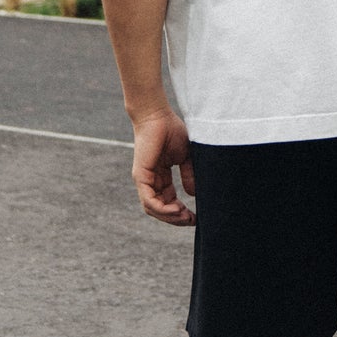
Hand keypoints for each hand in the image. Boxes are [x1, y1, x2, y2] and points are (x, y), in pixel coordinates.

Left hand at [130, 108, 195, 222]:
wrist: (158, 116)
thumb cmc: (171, 131)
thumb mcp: (186, 157)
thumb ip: (189, 174)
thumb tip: (194, 194)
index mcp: (160, 177)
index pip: (168, 201)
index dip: (181, 211)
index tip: (196, 216)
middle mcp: (151, 181)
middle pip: (160, 209)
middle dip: (176, 218)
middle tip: (192, 220)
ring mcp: (144, 180)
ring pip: (153, 209)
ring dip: (169, 216)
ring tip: (185, 216)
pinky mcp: (141, 176)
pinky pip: (149, 200)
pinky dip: (162, 209)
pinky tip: (177, 208)